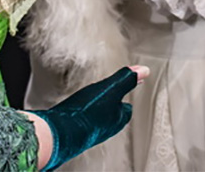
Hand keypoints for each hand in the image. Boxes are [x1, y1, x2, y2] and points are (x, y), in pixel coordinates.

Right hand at [30, 66, 146, 170]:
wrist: (59, 132)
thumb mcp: (112, 89)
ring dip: (96, 111)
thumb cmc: (88, 112)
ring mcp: (89, 132)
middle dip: (112, 107)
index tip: (127, 97)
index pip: (126, 110)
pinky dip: (81, 116)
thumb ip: (127, 79)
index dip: (126, 101)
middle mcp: (105, 129)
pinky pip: (81, 122)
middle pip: (112, 116)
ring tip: (94, 105)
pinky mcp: (74, 133)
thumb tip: (144, 70)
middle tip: (112, 99)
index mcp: (117, 119)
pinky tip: (75, 112)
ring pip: (97, 120)